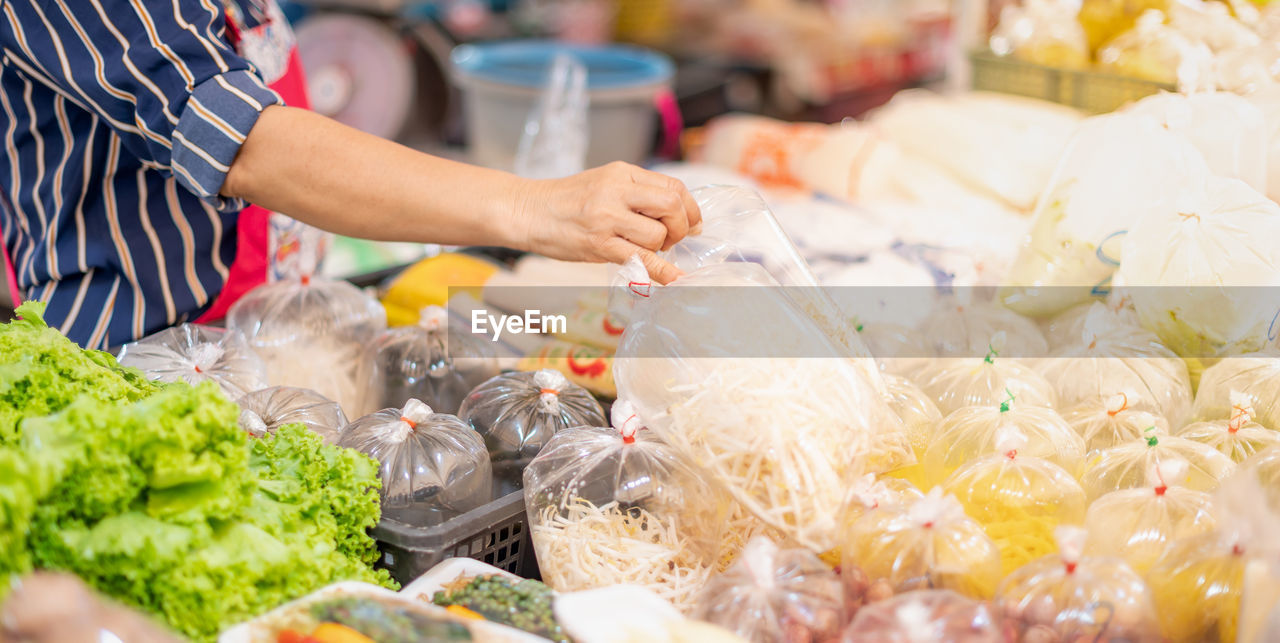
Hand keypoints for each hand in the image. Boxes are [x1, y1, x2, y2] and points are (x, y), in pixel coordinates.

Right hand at [511, 162, 701, 283]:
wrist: (527, 210)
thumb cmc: (567, 201)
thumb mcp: (604, 182)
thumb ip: (637, 193)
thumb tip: (678, 214)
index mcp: (622, 173)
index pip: (673, 187)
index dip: (690, 208)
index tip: (692, 224)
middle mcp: (617, 190)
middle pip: (672, 206)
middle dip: (682, 227)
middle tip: (672, 239)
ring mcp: (607, 217)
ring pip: (658, 235)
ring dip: (661, 248)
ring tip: (645, 249)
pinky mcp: (598, 244)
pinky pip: (640, 259)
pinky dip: (662, 272)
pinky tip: (673, 279)